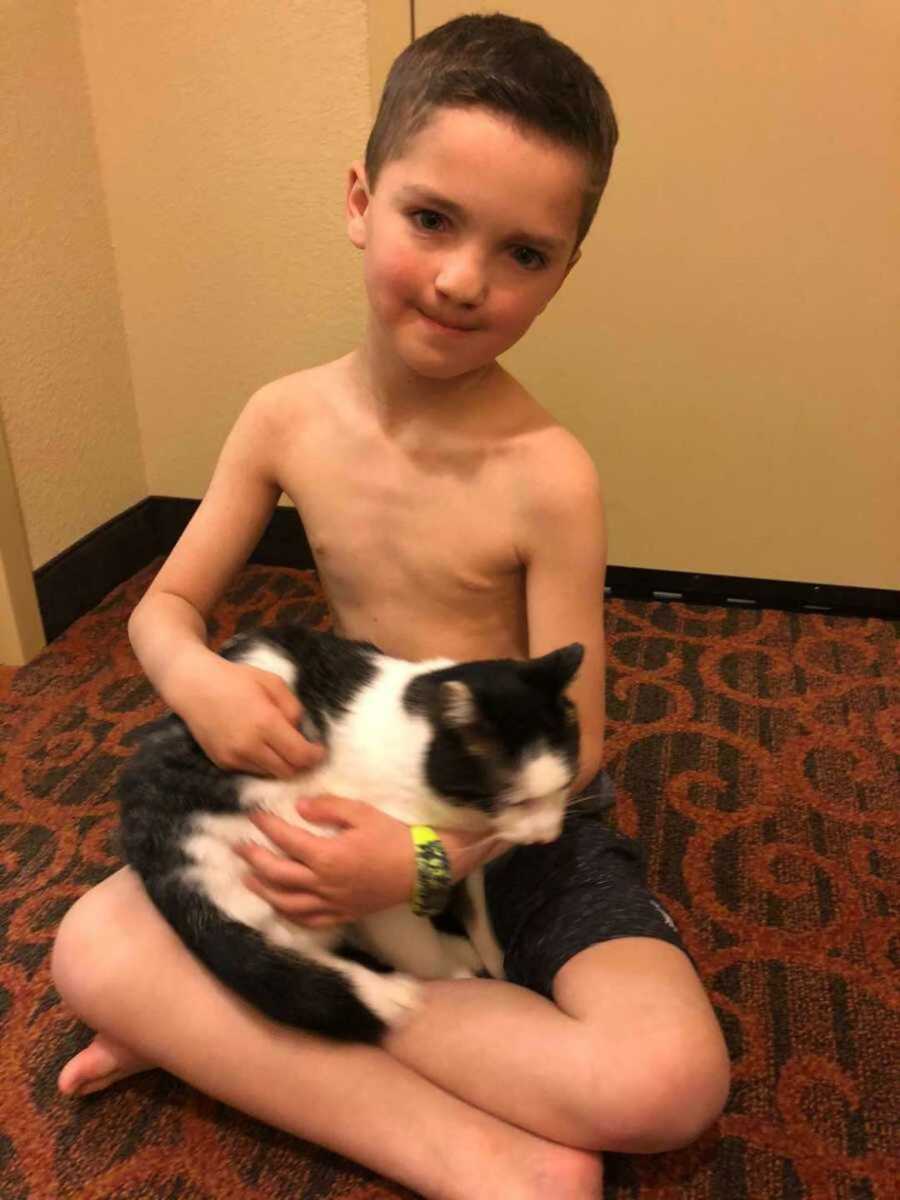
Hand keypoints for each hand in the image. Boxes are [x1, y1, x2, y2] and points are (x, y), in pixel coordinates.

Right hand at [170, 654, 324, 777]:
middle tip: (306, 752)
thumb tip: (301, 731)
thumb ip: (293, 708)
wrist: (193, 686)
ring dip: (282, 765)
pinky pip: (252, 771)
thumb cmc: (236, 678)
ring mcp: (234, 757)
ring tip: (283, 748)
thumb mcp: (272, 682)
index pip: (299, 755)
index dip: (315, 757)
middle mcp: (249, 746)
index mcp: (265, 723)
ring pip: (270, 774)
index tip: (320, 750)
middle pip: (287, 772)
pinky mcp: (222, 763)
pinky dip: (263, 764)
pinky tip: (262, 747)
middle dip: (302, 765)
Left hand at [234, 794, 416, 926]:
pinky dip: (289, 914)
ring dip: (263, 890)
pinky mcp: (342, 914)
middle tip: (238, 847)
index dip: (266, 826)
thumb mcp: (363, 812)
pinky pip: (308, 921)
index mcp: (327, 856)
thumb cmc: (394, 837)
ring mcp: (331, 903)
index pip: (285, 840)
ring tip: (248, 879)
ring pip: (286, 902)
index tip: (254, 815)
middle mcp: (323, 883)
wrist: (422, 869)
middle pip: (277, 875)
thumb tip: (299, 806)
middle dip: (253, 859)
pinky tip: (280, 906)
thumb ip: (328, 808)